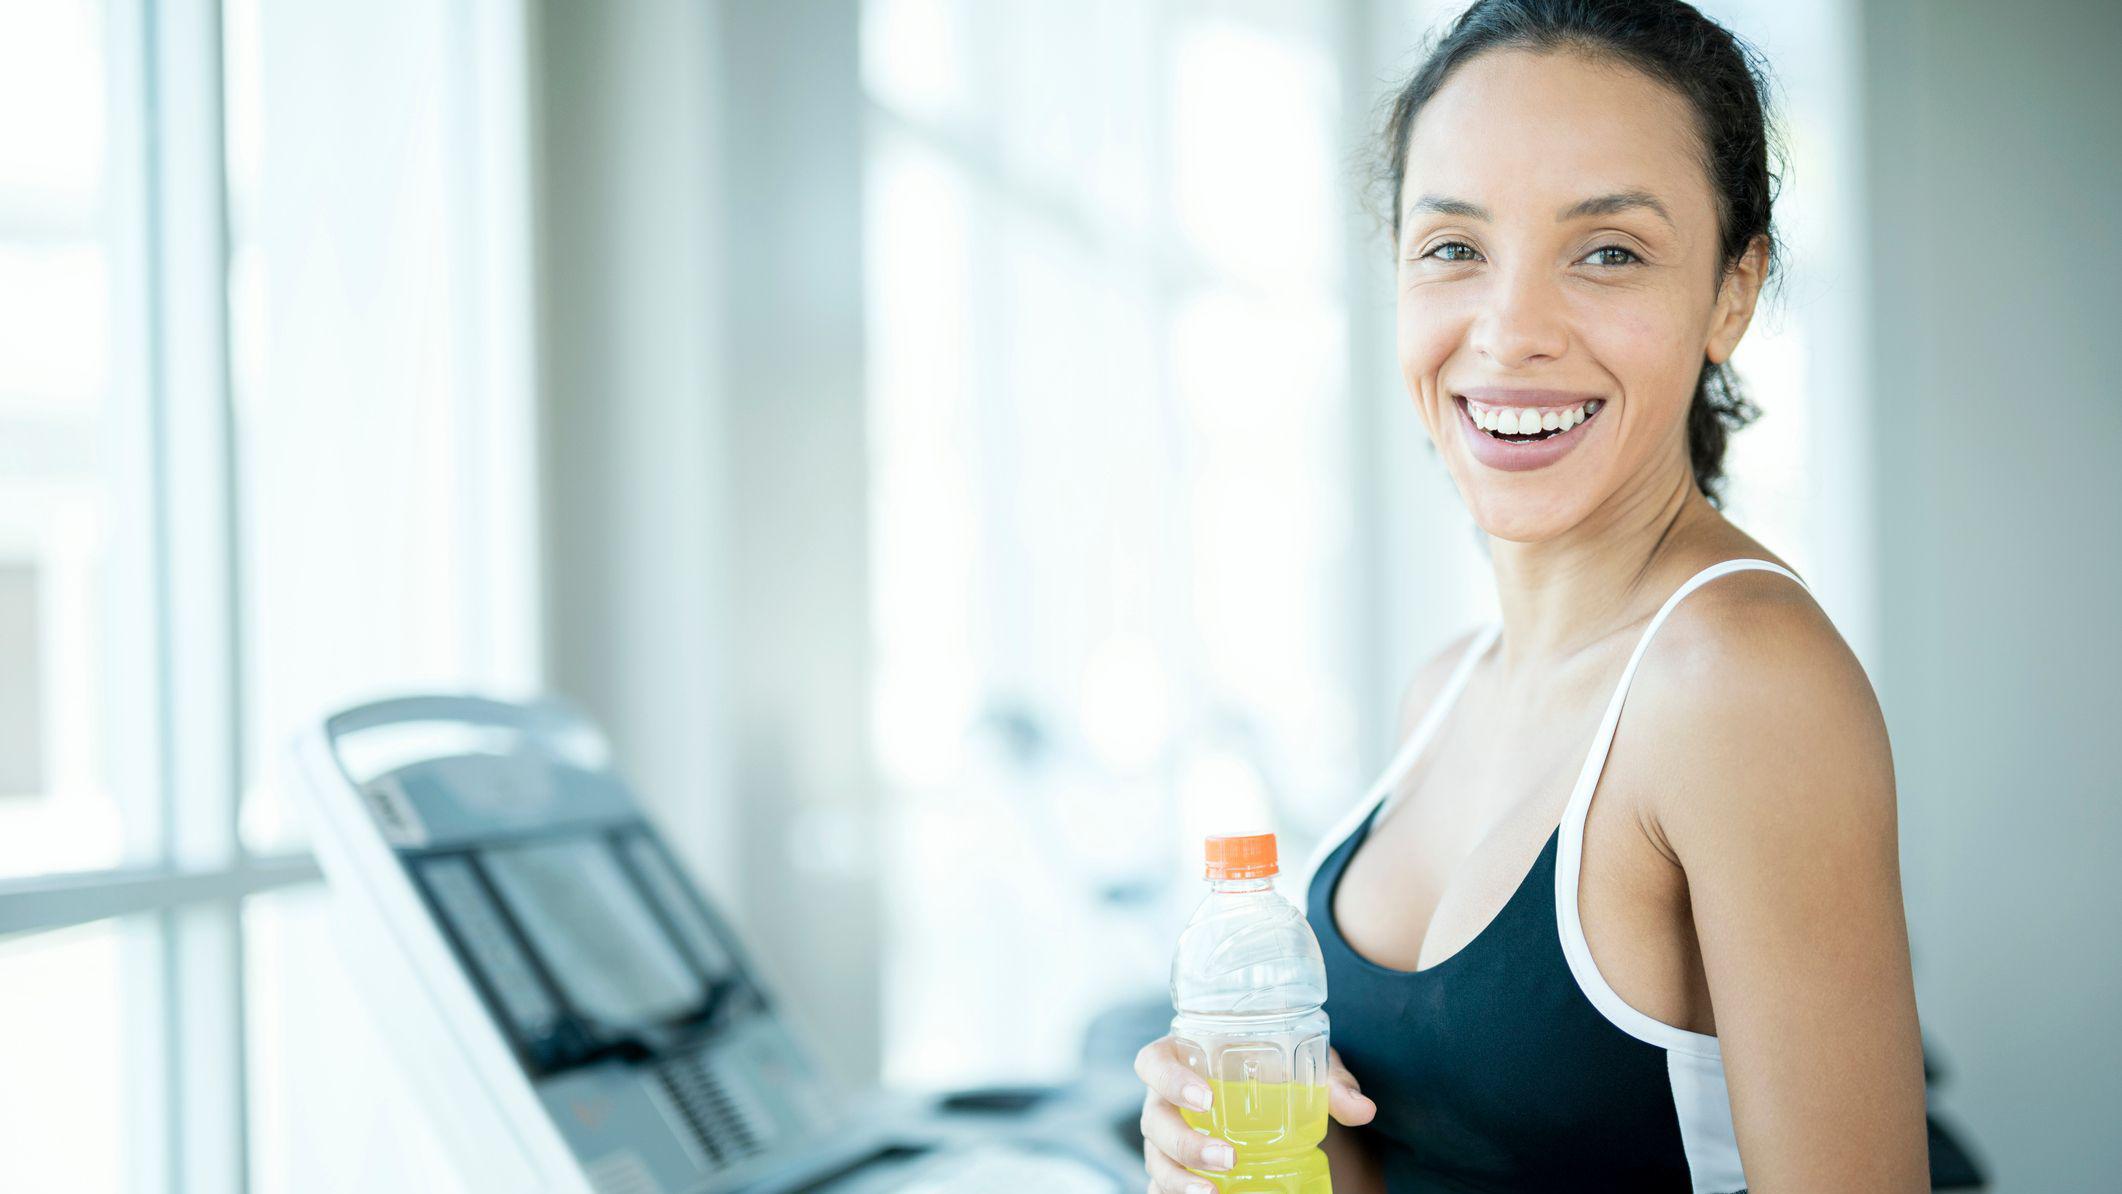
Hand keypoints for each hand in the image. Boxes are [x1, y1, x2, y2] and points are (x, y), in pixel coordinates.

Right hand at [1133, 1035, 1375, 1192]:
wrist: (1277, 1100)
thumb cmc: (1279, 1071)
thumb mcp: (1305, 1068)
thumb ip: (1330, 1083)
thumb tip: (1362, 1110)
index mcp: (1185, 1059)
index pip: (1154, 1062)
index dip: (1169, 1079)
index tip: (1207, 1097)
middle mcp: (1167, 1098)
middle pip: (1154, 1119)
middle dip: (1185, 1142)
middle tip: (1228, 1157)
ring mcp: (1167, 1137)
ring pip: (1156, 1158)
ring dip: (1179, 1178)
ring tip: (1213, 1193)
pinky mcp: (1175, 1167)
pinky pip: (1160, 1184)